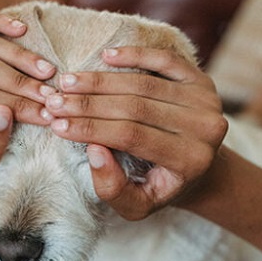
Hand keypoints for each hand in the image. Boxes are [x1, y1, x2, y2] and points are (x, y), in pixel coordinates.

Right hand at [42, 46, 227, 219]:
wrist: (203, 169)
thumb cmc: (161, 186)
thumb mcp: (138, 205)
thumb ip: (114, 189)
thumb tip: (95, 151)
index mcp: (190, 160)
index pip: (131, 136)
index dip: (91, 128)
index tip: (57, 125)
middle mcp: (205, 129)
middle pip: (137, 107)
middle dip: (89, 104)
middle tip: (55, 102)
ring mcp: (207, 101)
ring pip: (144, 83)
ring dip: (101, 81)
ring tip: (67, 83)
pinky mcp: (203, 80)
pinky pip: (165, 60)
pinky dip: (134, 55)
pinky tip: (105, 57)